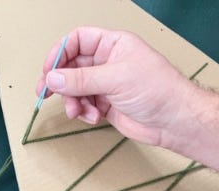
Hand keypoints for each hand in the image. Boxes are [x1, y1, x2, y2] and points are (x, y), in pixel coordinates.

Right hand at [37, 27, 196, 146]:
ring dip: (72, 101)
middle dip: (60, 82)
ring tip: (77, 112)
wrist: (173, 122)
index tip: (48, 69)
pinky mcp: (104, 104)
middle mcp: (106, 62)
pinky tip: (93, 118)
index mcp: (112, 45)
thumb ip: (80, 79)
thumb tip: (52, 78)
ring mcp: (104, 84)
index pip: (78, 41)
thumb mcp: (115, 78)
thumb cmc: (156, 90)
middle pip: (72, 67)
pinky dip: (83, 112)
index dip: (60, 52)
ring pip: (75, 89)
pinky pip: (83, 105)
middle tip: (45, 93)